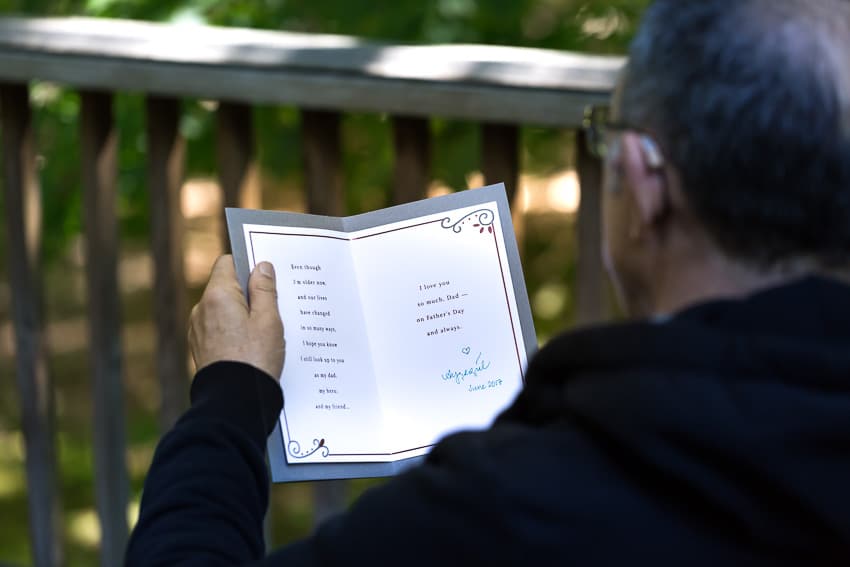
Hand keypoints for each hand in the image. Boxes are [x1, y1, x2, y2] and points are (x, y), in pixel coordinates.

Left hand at [189, 255, 284, 379]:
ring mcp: (198, 329)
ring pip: (222, 309)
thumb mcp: (269, 320)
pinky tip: (250, 347)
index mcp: (217, 296)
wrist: (234, 401)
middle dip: (247, 294)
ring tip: (262, 334)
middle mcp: (201, 309)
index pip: (227, 263)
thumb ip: (264, 290)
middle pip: (225, 287)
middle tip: (271, 311)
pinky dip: (232, 331)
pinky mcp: (199, 347)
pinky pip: (218, 328)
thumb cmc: (255, 360)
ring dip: (240, 315)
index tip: (265, 280)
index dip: (247, 266)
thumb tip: (262, 267)